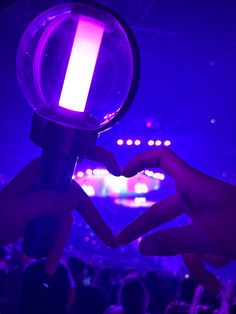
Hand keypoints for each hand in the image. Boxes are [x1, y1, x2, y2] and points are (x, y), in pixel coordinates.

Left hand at [0, 146, 119, 271]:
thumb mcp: (19, 211)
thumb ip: (47, 202)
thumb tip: (77, 200)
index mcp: (44, 168)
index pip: (78, 156)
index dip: (102, 158)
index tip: (118, 171)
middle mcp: (50, 178)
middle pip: (77, 200)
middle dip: (88, 224)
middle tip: (112, 242)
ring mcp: (48, 194)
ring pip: (67, 218)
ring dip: (58, 242)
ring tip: (47, 264)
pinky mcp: (46, 209)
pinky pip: (59, 225)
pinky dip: (55, 243)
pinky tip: (47, 261)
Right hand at [118, 148, 235, 292]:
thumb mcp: (207, 237)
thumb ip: (172, 242)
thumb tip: (141, 248)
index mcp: (190, 185)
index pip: (162, 159)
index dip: (141, 161)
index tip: (123, 174)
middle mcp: (193, 197)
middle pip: (161, 211)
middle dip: (144, 229)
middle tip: (121, 240)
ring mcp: (203, 213)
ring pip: (184, 236)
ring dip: (195, 261)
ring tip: (211, 283)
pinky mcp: (213, 227)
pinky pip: (200, 243)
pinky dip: (207, 262)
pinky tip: (218, 284)